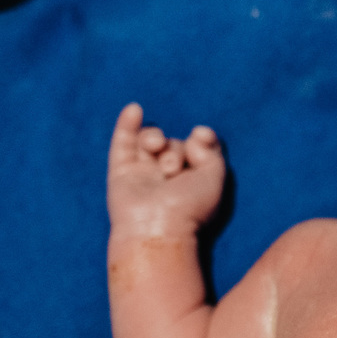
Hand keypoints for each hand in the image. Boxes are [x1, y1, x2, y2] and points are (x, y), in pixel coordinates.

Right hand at [107, 103, 225, 236]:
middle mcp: (170, 177)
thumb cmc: (190, 207)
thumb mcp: (215, 176)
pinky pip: (122, 143)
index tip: (201, 136)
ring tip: (155, 150)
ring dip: (155, 139)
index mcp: (194, 180)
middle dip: (177, 150)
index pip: (199, 148)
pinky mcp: (122, 172)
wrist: (156, 228)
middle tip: (174, 171)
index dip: (202, 138)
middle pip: (176, 144)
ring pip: (151, 140)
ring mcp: (144, 173)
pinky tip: (134, 109)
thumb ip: (211, 149)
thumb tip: (194, 135)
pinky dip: (127, 124)